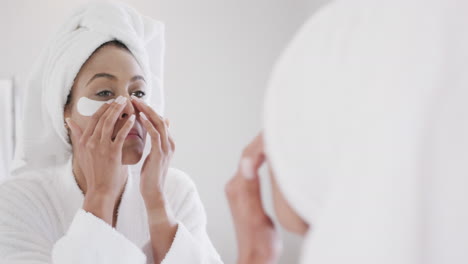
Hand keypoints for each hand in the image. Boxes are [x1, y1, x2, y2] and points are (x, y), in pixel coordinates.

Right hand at [66, 96, 135, 222]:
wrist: (99, 190)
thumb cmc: (94, 172)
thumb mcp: (82, 152)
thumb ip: (77, 135)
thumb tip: (68, 120)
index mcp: (83, 141)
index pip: (93, 119)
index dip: (103, 109)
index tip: (111, 102)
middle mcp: (90, 142)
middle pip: (102, 118)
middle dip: (112, 106)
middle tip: (121, 98)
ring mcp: (101, 147)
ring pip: (110, 123)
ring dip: (118, 111)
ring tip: (127, 104)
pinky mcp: (112, 152)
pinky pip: (120, 135)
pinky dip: (126, 125)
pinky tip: (133, 119)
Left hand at [130, 96, 174, 208]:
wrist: (154, 192)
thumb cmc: (151, 175)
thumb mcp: (154, 155)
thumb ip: (156, 142)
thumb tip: (154, 132)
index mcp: (168, 142)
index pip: (159, 120)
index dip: (148, 110)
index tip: (135, 102)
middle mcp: (169, 143)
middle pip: (160, 119)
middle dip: (147, 107)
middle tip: (134, 98)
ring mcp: (166, 148)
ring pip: (159, 124)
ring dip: (147, 112)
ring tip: (136, 103)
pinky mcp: (161, 153)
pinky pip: (156, 135)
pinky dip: (149, 124)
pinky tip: (140, 117)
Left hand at [225, 133, 281, 263]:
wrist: (256, 257)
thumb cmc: (259, 243)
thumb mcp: (256, 216)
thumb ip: (251, 190)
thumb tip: (246, 162)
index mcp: (237, 188)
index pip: (248, 156)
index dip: (262, 144)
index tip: (278, 133)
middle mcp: (235, 186)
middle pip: (249, 156)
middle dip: (263, 144)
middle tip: (282, 131)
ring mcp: (240, 189)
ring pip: (252, 162)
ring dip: (265, 152)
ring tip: (280, 141)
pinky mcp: (246, 194)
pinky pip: (254, 170)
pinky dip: (265, 162)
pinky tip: (275, 159)